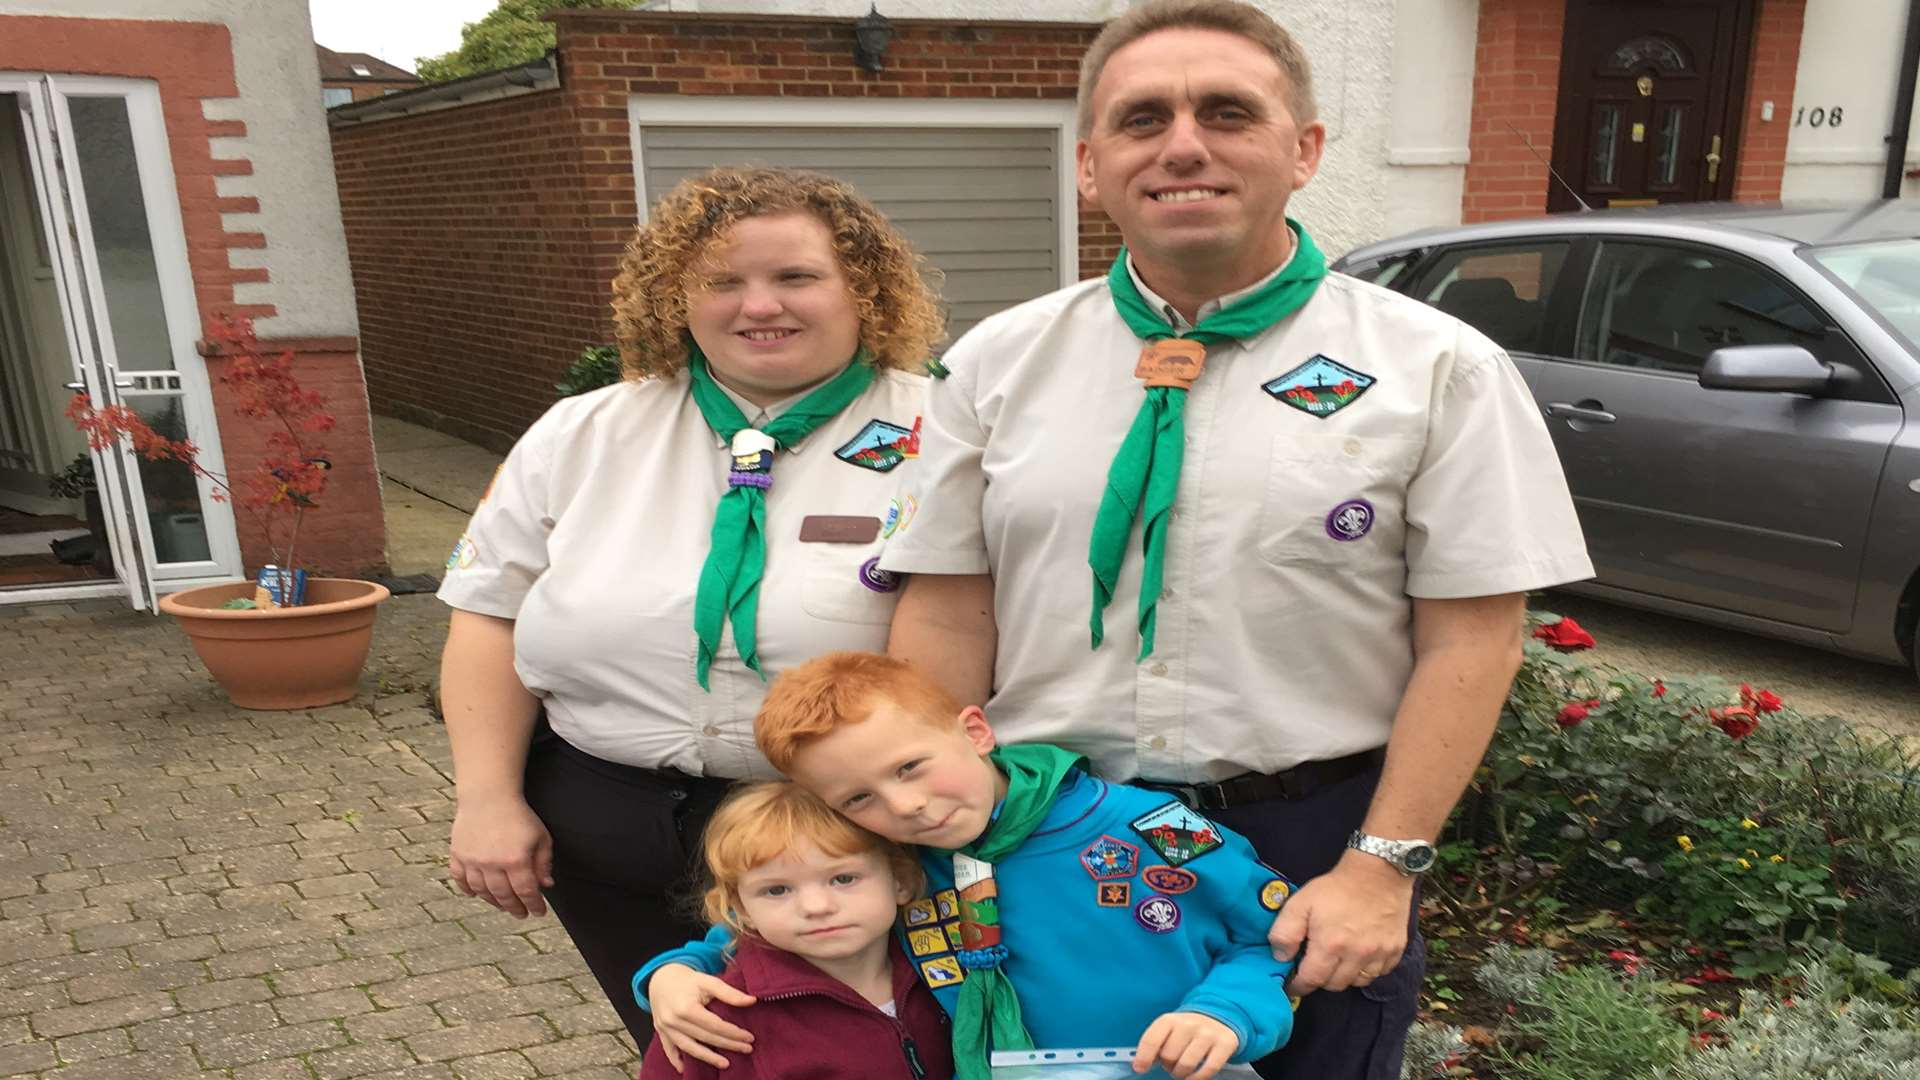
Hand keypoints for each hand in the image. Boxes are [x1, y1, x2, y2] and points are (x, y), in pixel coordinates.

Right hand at [447, 793, 553, 917]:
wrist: (489, 795)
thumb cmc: (519, 815)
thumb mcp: (541, 836)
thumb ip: (544, 862)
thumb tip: (546, 885)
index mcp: (516, 859)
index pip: (526, 891)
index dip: (533, 905)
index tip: (538, 912)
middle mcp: (492, 863)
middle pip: (504, 895)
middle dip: (514, 908)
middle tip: (521, 914)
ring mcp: (473, 860)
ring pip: (482, 891)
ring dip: (493, 901)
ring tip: (502, 905)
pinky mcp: (458, 855)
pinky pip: (461, 880)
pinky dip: (468, 889)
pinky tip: (476, 894)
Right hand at [649, 963, 757, 1071]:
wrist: (661, 978)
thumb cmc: (688, 980)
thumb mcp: (708, 981)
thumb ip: (729, 992)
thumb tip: (752, 1001)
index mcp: (686, 1007)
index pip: (714, 1025)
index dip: (733, 1033)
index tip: (749, 1037)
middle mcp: (673, 1020)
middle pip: (705, 1038)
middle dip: (728, 1045)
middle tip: (747, 1049)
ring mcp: (665, 1028)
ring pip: (689, 1048)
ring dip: (708, 1058)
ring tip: (726, 1064)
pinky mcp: (660, 1032)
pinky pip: (670, 1051)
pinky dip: (677, 1061)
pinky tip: (686, 1069)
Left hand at [1132, 1011, 1237, 1078]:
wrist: (1217, 1017)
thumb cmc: (1186, 1030)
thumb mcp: (1168, 1030)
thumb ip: (1155, 1044)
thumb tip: (1141, 1065)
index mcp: (1170, 1019)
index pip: (1151, 1039)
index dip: (1143, 1057)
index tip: (1140, 1069)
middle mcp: (1189, 1024)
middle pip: (1169, 1056)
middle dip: (1167, 1066)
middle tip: (1171, 1064)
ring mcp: (1208, 1033)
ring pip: (1187, 1064)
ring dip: (1181, 1074)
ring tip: (1181, 1070)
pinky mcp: (1225, 1044)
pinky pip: (1208, 1069)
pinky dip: (1197, 1078)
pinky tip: (1194, 1076)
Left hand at [1267, 852, 1414, 994]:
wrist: (1378, 872)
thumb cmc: (1336, 887)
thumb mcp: (1301, 902)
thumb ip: (1285, 932)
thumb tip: (1281, 957)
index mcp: (1330, 944)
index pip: (1312, 980)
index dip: (1299, 985)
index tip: (1293, 984)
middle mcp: (1356, 955)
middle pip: (1334, 985)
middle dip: (1321, 979)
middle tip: (1315, 966)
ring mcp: (1379, 954)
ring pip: (1357, 982)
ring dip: (1344, 976)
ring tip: (1337, 960)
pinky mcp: (1395, 951)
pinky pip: (1378, 973)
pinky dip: (1366, 970)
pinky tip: (1359, 955)